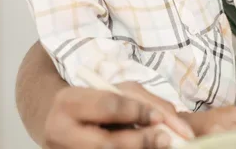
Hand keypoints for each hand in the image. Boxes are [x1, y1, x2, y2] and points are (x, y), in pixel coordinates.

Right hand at [41, 85, 189, 148]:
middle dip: (140, 141)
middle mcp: (60, 131)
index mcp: (68, 102)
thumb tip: (175, 126)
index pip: (108, 105)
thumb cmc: (95, 103)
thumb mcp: (115, 92)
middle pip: (106, 143)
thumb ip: (145, 103)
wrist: (60, 122)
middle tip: (166, 140)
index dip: (137, 111)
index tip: (159, 117)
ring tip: (158, 145)